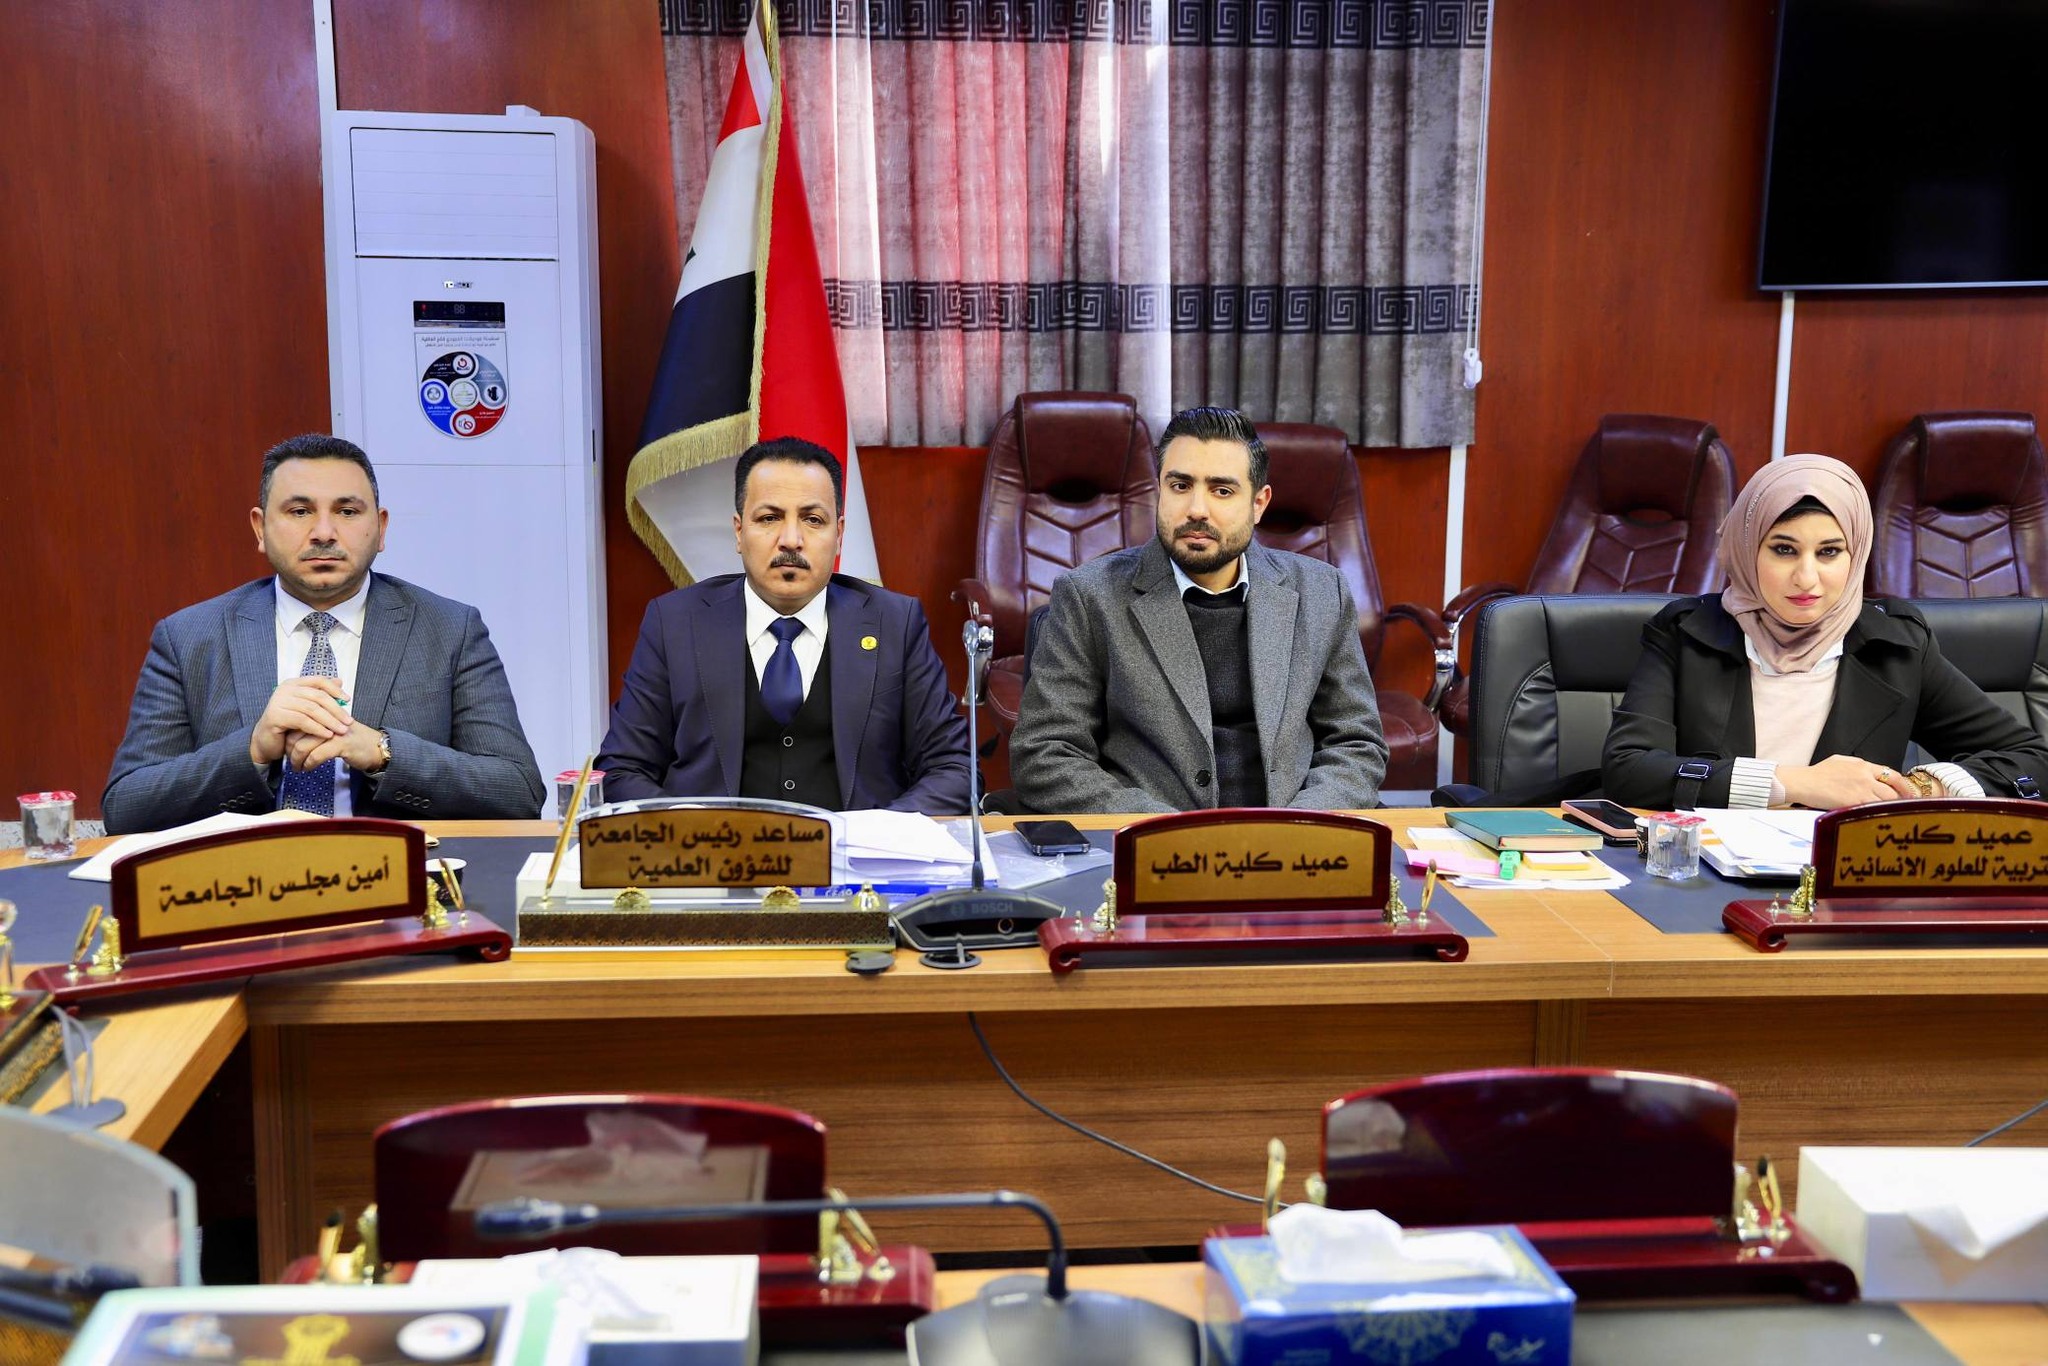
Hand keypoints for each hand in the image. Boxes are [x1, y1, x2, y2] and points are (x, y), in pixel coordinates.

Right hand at [250, 677, 351, 765]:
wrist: (266, 741)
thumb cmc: (289, 725)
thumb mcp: (306, 708)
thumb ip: (320, 694)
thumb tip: (340, 681)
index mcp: (293, 684)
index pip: (318, 680)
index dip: (335, 689)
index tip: (348, 700)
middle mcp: (285, 689)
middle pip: (317, 696)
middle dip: (336, 709)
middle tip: (349, 721)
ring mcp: (278, 701)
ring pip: (311, 709)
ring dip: (330, 721)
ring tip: (342, 730)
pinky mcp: (275, 715)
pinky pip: (302, 721)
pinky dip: (318, 728)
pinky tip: (328, 735)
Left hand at [287, 723, 386, 774]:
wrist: (376, 747)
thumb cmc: (354, 741)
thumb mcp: (332, 730)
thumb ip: (315, 730)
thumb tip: (292, 737)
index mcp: (323, 715)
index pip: (296, 725)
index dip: (288, 740)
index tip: (288, 750)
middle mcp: (327, 721)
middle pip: (296, 735)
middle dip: (289, 751)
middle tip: (291, 761)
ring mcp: (334, 732)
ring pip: (303, 746)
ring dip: (297, 760)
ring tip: (297, 767)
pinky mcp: (340, 744)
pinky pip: (316, 755)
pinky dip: (308, 764)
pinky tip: (308, 768)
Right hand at [1779, 754, 1917, 809]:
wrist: (1803, 782)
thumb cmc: (1817, 773)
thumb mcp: (1840, 761)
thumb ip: (1857, 765)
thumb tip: (1869, 772)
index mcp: (1863, 766)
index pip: (1892, 775)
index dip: (1903, 786)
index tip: (1908, 794)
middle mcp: (1866, 777)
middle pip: (1893, 791)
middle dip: (1900, 801)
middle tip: (1905, 809)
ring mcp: (1861, 791)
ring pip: (1886, 802)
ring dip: (1890, 810)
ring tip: (1893, 817)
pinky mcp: (1853, 803)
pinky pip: (1873, 810)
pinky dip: (1878, 815)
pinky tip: (1880, 820)